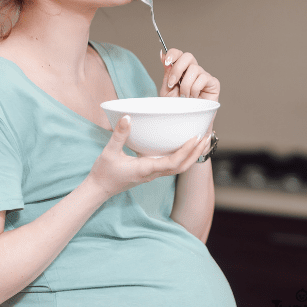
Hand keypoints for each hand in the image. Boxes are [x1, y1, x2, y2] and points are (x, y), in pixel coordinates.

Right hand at [87, 115, 209, 198]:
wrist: (99, 189)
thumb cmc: (104, 172)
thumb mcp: (109, 151)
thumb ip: (119, 135)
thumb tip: (128, 117)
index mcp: (146, 168)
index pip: (172, 162)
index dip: (186, 151)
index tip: (195, 138)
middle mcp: (153, 173)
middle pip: (182, 167)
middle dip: (196, 154)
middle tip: (207, 138)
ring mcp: (152, 174)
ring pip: (178, 168)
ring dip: (191, 156)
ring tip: (201, 141)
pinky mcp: (150, 172)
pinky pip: (171, 166)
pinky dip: (182, 157)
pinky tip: (183, 147)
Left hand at [160, 49, 219, 101]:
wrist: (187, 121)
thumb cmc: (178, 106)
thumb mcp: (167, 89)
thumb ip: (167, 72)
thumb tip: (162, 54)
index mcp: (181, 69)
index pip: (178, 54)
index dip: (172, 54)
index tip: (166, 62)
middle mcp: (193, 70)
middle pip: (188, 56)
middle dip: (177, 69)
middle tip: (172, 83)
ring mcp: (204, 76)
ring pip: (195, 69)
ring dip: (186, 85)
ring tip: (184, 96)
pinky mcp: (213, 83)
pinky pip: (203, 78)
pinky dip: (195, 89)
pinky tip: (194, 97)